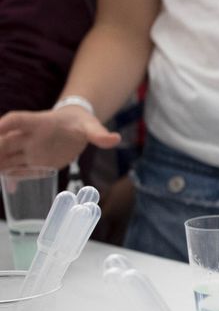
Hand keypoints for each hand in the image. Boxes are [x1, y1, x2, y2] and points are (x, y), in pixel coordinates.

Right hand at [0, 106, 118, 169]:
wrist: (76, 126)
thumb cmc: (81, 123)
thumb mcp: (91, 126)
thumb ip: (99, 134)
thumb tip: (115, 139)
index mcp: (40, 122)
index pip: (18, 120)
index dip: (4, 124)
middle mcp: (29, 136)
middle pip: (6, 141)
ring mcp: (29, 150)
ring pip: (8, 157)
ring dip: (1, 165)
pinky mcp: (33, 162)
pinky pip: (18, 170)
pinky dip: (12, 178)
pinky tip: (10, 190)